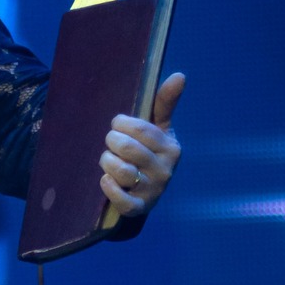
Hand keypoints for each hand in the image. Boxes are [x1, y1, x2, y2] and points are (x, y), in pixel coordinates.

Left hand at [100, 72, 185, 216]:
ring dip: (107, 162)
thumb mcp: (158, 129)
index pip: (141, 129)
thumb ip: (164, 103)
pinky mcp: (138, 208)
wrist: (143, 192)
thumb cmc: (148, 153)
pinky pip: (121, 199)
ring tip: (107, 160)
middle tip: (110, 142)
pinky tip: (105, 179)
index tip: (117, 125)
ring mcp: (153, 191)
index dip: (121, 124)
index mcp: (171, 148)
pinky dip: (109, 187)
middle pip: (128, 149)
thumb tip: (180, 76)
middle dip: (112, 142)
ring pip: (121, 171)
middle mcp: (165, 170)